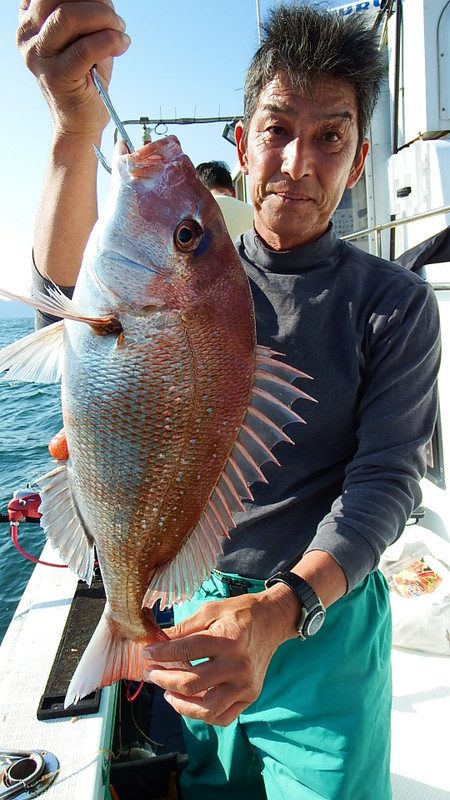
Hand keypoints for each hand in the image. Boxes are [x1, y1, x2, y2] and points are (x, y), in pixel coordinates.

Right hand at [17, 0, 130, 135]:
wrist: (80, 122)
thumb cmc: (85, 77)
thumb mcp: (83, 36)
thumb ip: (86, 13)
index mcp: (29, 21)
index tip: (104, 6)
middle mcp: (28, 36)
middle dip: (97, 2)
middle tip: (116, 20)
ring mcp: (39, 56)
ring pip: (70, 16)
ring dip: (105, 18)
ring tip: (120, 32)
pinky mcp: (56, 76)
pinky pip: (85, 47)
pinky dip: (110, 40)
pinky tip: (121, 45)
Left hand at [144, 585, 298, 726]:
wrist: (273, 620)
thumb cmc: (240, 613)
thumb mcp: (211, 610)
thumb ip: (184, 628)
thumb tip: (158, 641)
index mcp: (228, 639)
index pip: (186, 650)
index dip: (161, 653)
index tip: (147, 653)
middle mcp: (238, 665)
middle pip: (192, 683)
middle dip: (164, 679)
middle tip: (152, 673)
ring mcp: (246, 684)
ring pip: (206, 708)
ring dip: (180, 704)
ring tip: (167, 692)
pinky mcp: (251, 695)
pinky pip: (223, 717)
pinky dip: (202, 715)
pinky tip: (189, 703)